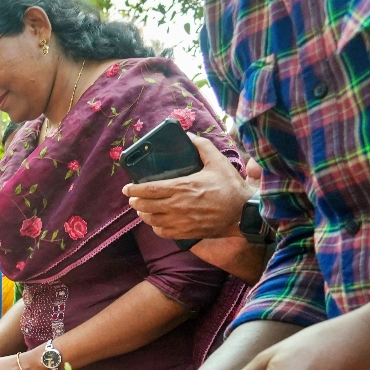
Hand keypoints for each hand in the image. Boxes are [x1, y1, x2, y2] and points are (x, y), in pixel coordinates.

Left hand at [123, 134, 254, 241]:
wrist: (243, 213)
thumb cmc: (230, 187)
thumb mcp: (218, 162)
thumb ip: (202, 147)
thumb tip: (188, 136)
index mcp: (182, 187)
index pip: (149, 189)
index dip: (134, 190)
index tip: (127, 188)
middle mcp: (177, 205)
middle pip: (145, 206)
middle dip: (135, 202)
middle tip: (133, 198)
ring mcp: (180, 221)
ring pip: (151, 220)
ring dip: (143, 214)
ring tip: (142, 209)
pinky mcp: (185, 233)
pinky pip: (162, 232)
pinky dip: (155, 227)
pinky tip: (156, 222)